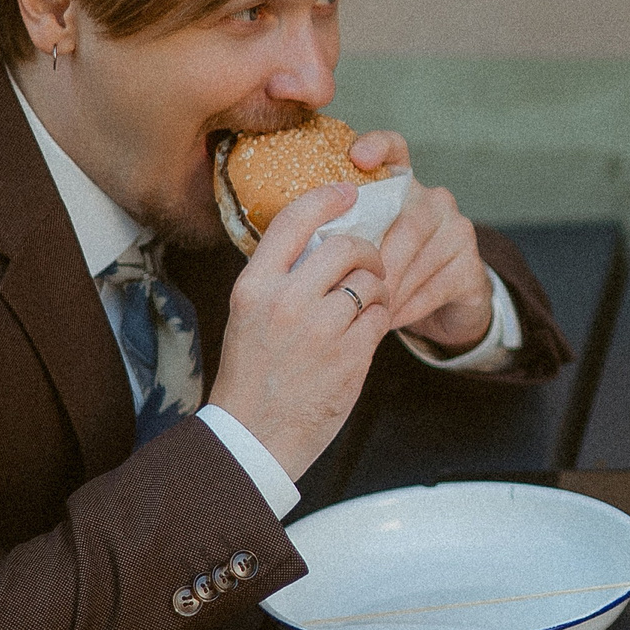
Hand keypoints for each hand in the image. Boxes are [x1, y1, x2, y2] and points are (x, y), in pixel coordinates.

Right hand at [209, 185, 388, 477]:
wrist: (252, 437)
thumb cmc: (252, 375)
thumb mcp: (248, 316)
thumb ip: (279, 279)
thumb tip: (322, 242)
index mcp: (254, 287)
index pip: (294, 220)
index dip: (327, 198)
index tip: (348, 192)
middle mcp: (286, 302)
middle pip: (347, 247)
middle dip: (367, 252)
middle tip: (369, 265)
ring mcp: (320, 329)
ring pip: (371, 282)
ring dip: (377, 290)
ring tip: (363, 307)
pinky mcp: (349, 356)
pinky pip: (382, 317)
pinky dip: (380, 320)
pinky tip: (365, 332)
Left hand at [346, 130, 495, 350]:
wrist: (441, 312)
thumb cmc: (386, 275)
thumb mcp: (362, 250)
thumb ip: (340, 236)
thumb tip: (296, 242)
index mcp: (403, 187)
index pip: (395, 150)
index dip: (379, 146)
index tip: (358, 158)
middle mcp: (436, 201)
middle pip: (406, 219)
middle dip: (374, 257)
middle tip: (346, 285)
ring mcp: (458, 232)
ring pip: (420, 255)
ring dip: (386, 287)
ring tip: (358, 309)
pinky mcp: (472, 268)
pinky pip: (436, 286)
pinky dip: (407, 305)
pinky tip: (387, 319)